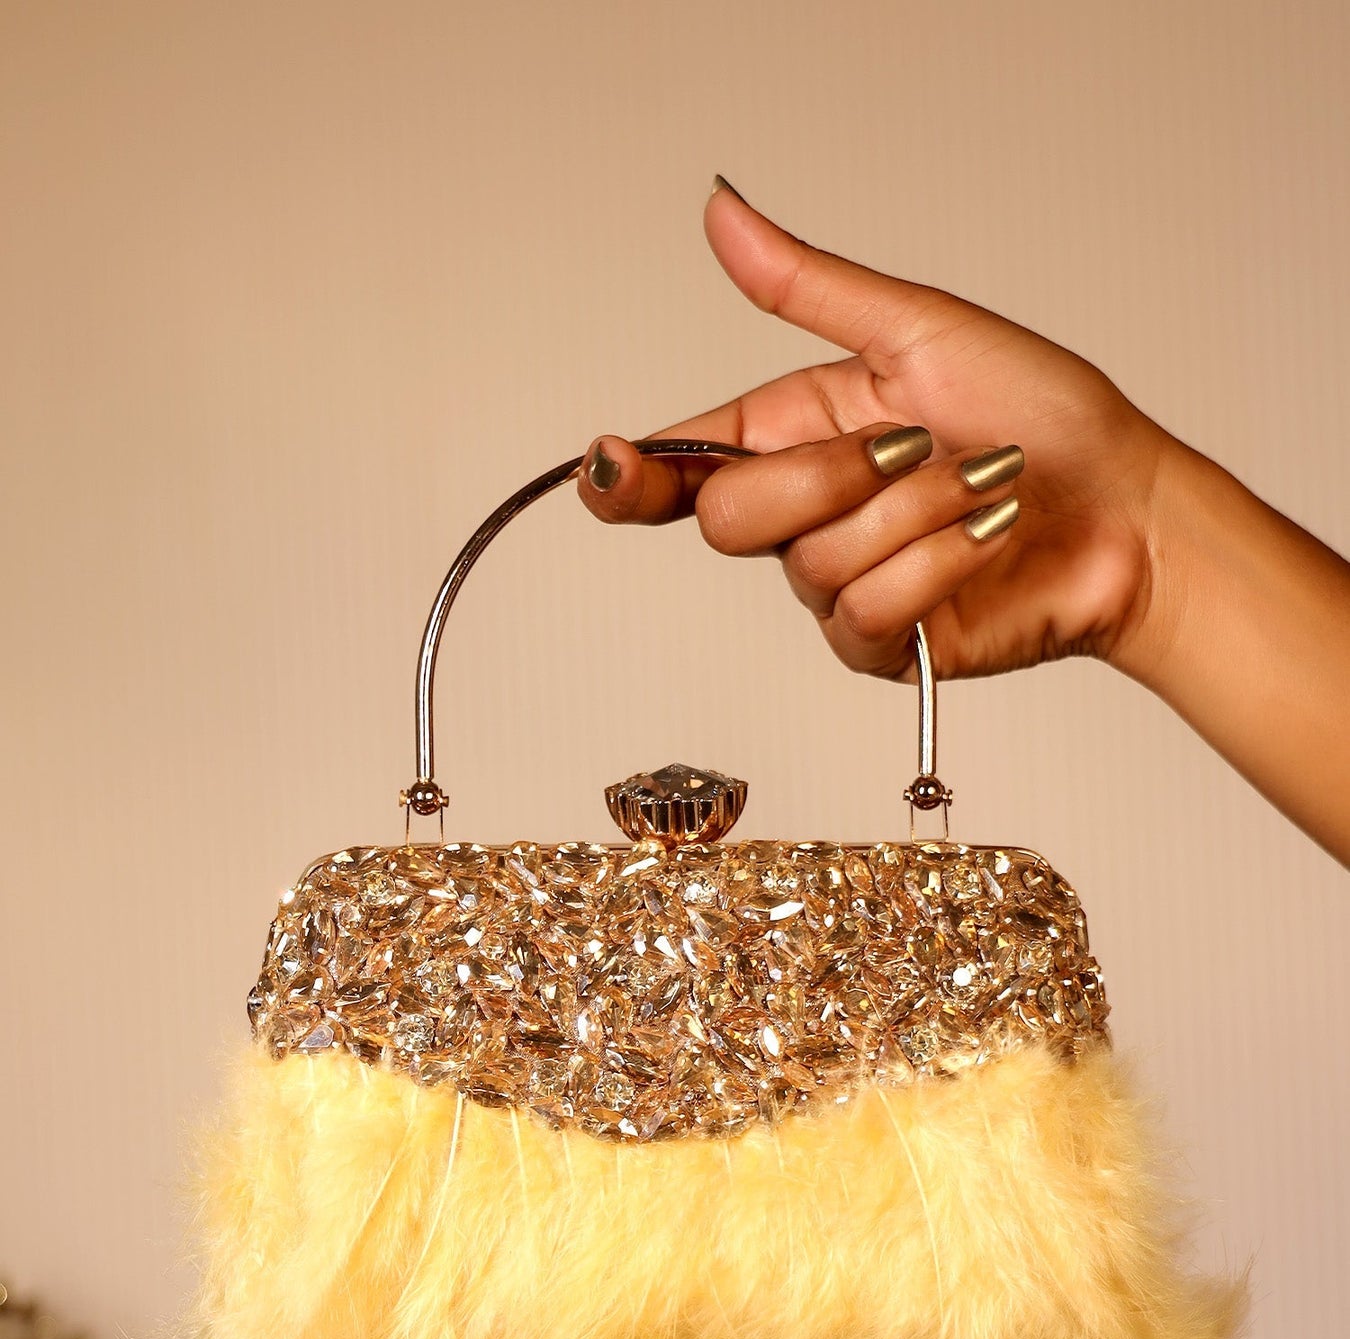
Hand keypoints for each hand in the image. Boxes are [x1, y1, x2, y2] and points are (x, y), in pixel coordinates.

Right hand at [577, 178, 1176, 686]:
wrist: (1126, 508)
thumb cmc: (1042, 414)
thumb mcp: (919, 329)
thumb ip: (807, 289)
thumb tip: (722, 215)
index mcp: (797, 434)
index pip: (684, 466)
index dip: (632, 474)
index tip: (609, 464)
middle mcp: (807, 515)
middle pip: (732, 520)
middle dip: (826, 476)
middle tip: (913, 445)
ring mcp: (840, 585)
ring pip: (814, 564)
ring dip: (914, 514)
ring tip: (981, 486)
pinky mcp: (885, 644)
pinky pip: (868, 612)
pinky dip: (938, 564)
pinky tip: (987, 537)